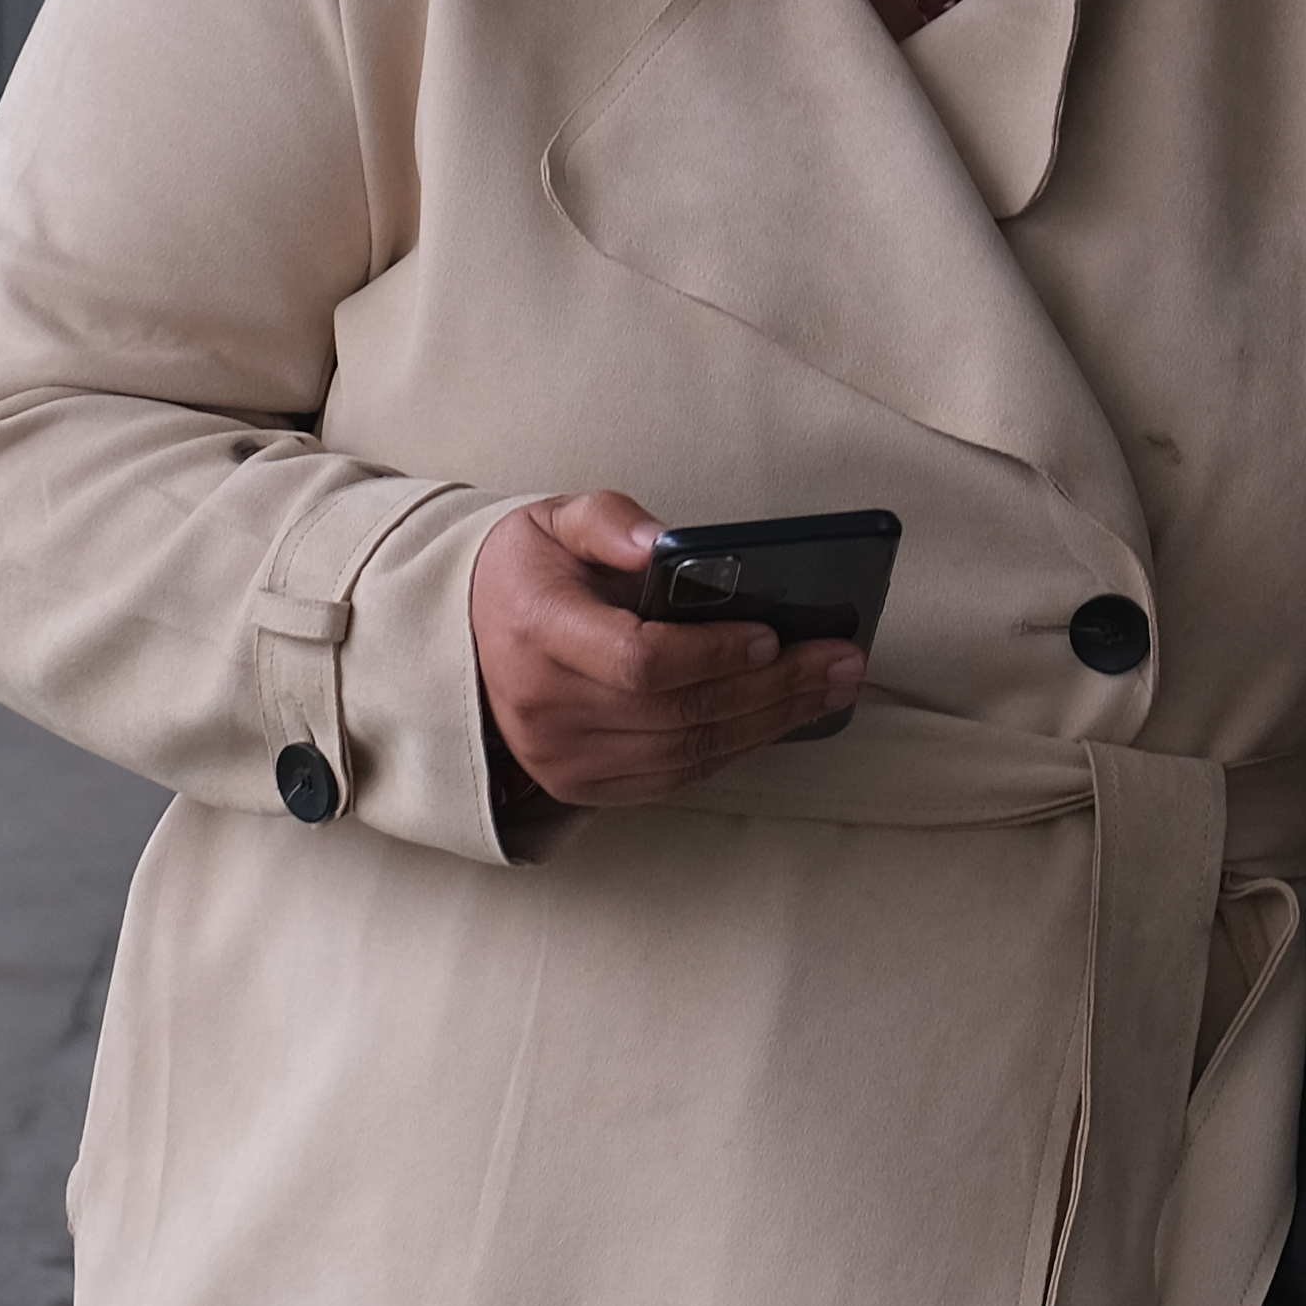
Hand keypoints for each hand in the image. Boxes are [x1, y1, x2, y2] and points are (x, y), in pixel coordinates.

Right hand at [467, 490, 858, 819]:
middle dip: (772, 689)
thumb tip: (666, 542)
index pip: (637, 660)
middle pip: (678, 712)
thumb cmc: (526, 574)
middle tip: (842, 662)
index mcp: (537, 630)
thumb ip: (608, 520)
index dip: (711, 654)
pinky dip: (735, 748)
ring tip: (831, 688)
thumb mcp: (553, 521)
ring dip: (770, 723)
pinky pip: (674, 777)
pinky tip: (781, 717)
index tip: (770, 634)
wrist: (463, 643)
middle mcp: (545, 706)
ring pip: (686, 752)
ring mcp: (563, 757)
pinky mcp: (582, 786)